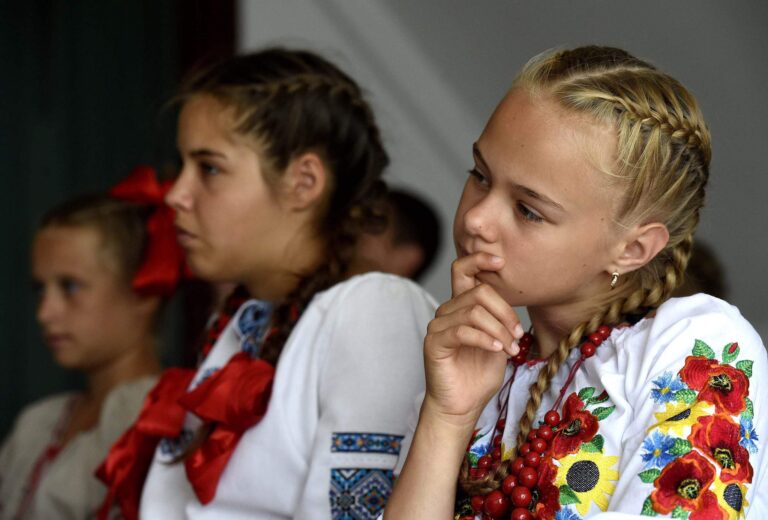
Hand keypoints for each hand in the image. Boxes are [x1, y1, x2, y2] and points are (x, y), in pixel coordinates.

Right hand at [422, 252, 522, 426]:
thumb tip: (514, 302)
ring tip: (510, 349)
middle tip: (517, 335)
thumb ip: (501, 320)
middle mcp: (448, 311)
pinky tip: (497, 351)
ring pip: (473, 311)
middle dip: (505, 311)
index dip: (480, 259)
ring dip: (499, 330)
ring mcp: (438, 326)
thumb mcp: (499, 342)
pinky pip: (462, 331)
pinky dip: (484, 339)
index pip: (463, 270)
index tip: (501, 261)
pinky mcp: (434, 342)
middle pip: (479, 292)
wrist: (462, 406)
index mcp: (462, 306)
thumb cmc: (479, 376)